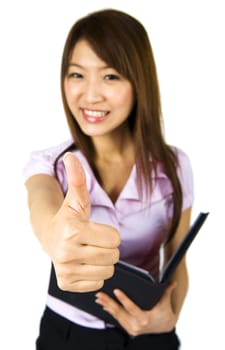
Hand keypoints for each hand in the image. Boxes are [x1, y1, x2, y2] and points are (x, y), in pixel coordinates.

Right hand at [45, 152, 119, 291]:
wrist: (49, 236)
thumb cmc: (68, 216)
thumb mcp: (76, 198)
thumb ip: (78, 177)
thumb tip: (70, 156)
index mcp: (73, 230)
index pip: (115, 239)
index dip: (110, 233)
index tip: (96, 229)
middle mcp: (67, 253)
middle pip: (113, 256)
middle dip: (108, 247)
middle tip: (93, 240)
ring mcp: (66, 271)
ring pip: (108, 271)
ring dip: (102, 261)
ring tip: (88, 251)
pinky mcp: (66, 284)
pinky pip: (98, 283)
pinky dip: (94, 274)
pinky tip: (82, 263)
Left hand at [95, 282, 176, 335]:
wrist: (165, 327)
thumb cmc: (165, 312)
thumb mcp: (165, 302)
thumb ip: (167, 291)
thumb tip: (173, 281)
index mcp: (145, 319)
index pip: (131, 308)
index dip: (123, 299)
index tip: (116, 291)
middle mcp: (136, 326)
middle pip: (120, 312)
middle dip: (108, 302)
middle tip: (100, 294)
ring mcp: (132, 329)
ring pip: (116, 316)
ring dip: (106, 306)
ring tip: (98, 298)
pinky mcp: (129, 329)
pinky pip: (117, 319)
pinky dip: (110, 312)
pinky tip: (104, 305)